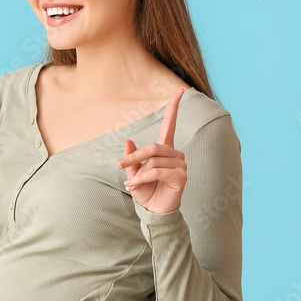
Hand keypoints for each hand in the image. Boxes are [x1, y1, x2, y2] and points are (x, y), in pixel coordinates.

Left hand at [116, 87, 186, 214]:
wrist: (154, 211)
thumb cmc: (145, 191)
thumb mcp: (133, 173)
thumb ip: (132, 158)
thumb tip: (128, 141)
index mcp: (164, 150)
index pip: (170, 124)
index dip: (174, 107)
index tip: (181, 89)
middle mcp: (175, 155)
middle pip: (153, 147)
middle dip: (134, 156)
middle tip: (120, 166)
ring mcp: (180, 165)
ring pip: (153, 160)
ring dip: (137, 172)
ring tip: (131, 183)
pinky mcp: (181, 177)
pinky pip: (157, 171)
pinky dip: (143, 178)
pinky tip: (136, 186)